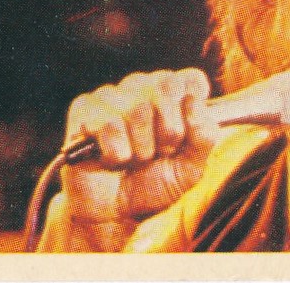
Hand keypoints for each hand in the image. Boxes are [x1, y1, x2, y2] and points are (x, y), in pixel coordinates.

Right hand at [61, 68, 289, 224]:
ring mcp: (113, 94)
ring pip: (137, 106)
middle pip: (166, 87)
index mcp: (173, 94)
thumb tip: (196, 102)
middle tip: (160, 152)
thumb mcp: (194, 164)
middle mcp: (144, 86)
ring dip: (142, 147)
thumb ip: (204, 134)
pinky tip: (114, 160)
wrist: (119, 210)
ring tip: (136, 160)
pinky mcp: (85, 109)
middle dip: (169, 132)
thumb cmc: (157, 182)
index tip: (186, 137)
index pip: (192, 79)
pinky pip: (108, 121)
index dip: (194, 107)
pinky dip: (117, 151)